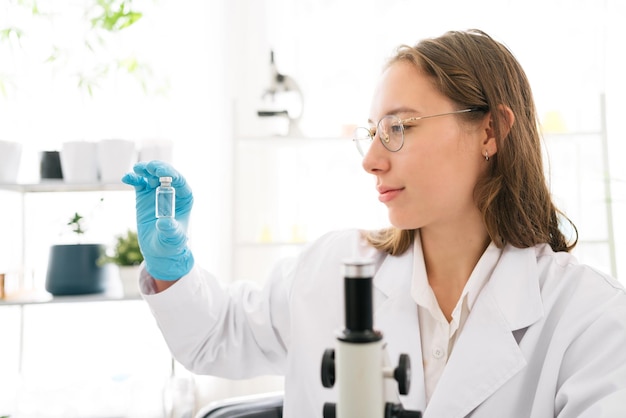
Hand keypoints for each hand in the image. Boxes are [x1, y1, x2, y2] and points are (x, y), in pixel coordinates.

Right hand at [121, 160, 193, 280]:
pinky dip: (133, 178)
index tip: (161, 173)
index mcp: (184, 198)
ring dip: (145, 169)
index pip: (180, 182)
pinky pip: (138, 182)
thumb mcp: (172, 237)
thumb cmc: (171, 242)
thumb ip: (170, 229)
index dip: (172, 174)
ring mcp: (157, 191)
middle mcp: (172, 191)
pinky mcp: (144, 195)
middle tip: (149, 168)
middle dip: (158, 168)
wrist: (159, 249)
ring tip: (137, 169)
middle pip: (166, 174)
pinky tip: (126, 177)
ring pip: (151, 175)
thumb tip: (164, 222)